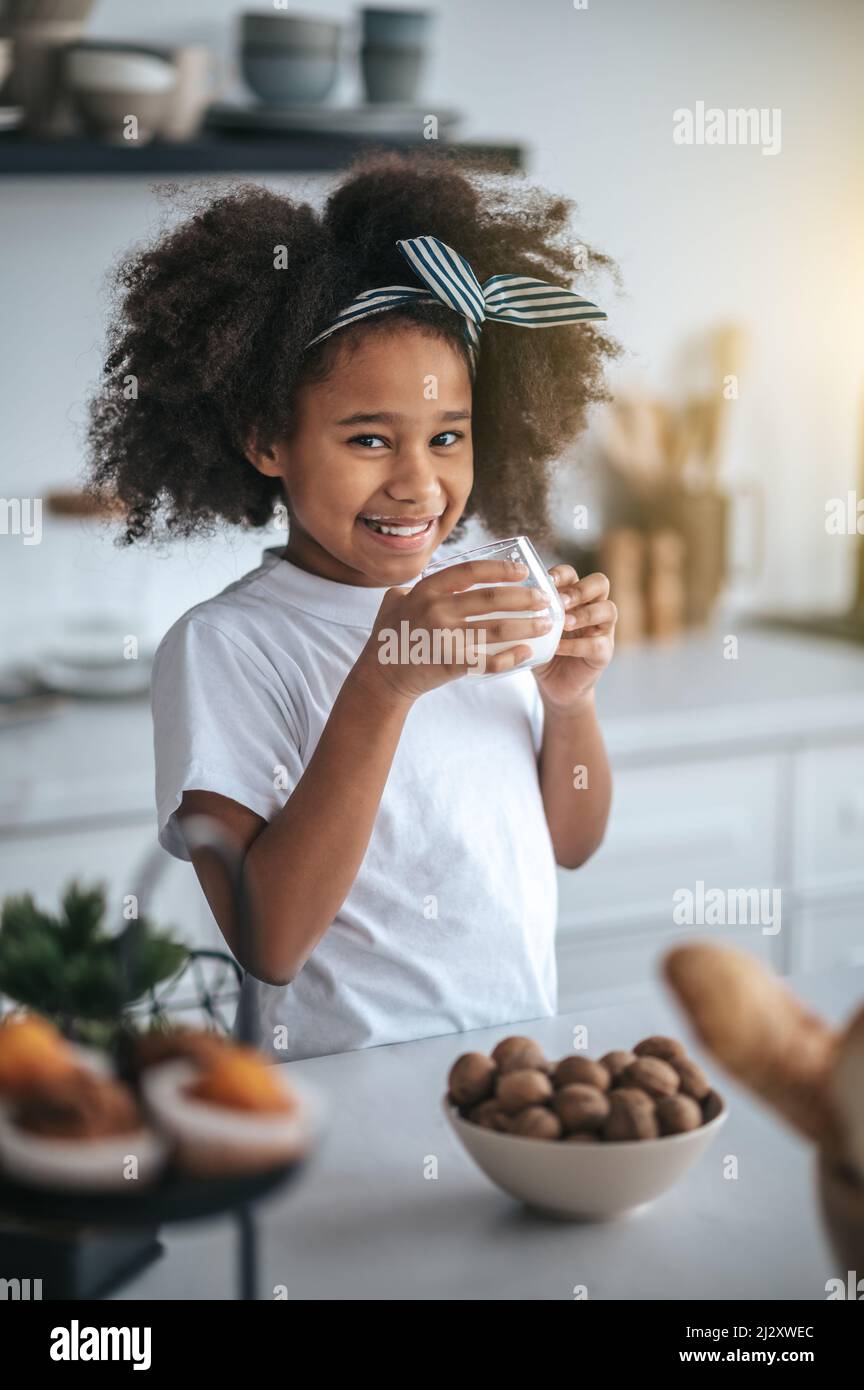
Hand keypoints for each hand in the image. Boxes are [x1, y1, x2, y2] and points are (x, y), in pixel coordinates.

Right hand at [353, 558, 554, 702]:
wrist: (381, 677)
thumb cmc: (390, 637)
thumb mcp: (393, 602)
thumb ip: (415, 586)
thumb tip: (437, 574)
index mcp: (426, 590)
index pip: (470, 571)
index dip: (500, 569)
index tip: (522, 571)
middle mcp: (436, 610)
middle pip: (491, 599)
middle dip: (524, 597)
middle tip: (545, 599)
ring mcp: (444, 637)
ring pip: (496, 628)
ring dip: (526, 625)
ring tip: (546, 623)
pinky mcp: (451, 663)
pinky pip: (488, 660)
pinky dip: (511, 656)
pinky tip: (528, 652)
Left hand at [533, 567, 616, 711]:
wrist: (554, 684)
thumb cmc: (542, 649)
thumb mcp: (532, 628)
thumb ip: (526, 613)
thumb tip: (505, 598)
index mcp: (573, 596)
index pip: (572, 573)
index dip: (560, 575)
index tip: (545, 583)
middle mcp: (593, 607)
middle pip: (600, 583)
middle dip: (579, 590)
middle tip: (560, 602)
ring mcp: (602, 629)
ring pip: (608, 610)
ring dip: (585, 614)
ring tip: (564, 624)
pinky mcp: (604, 653)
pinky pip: (598, 644)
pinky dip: (577, 645)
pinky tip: (559, 647)